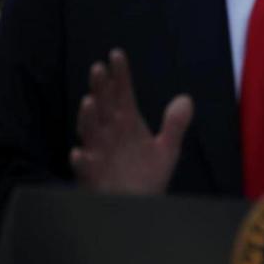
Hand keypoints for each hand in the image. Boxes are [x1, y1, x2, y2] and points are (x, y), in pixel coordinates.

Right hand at [70, 48, 192, 193]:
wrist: (139, 208)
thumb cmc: (147, 177)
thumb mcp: (167, 150)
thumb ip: (175, 124)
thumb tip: (185, 99)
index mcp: (126, 124)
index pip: (122, 94)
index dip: (120, 75)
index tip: (117, 54)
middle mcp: (110, 135)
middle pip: (104, 107)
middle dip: (100, 89)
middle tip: (99, 69)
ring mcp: (99, 154)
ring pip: (90, 132)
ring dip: (87, 118)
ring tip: (89, 101)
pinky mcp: (93, 176)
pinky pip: (84, 168)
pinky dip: (81, 160)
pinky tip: (78, 153)